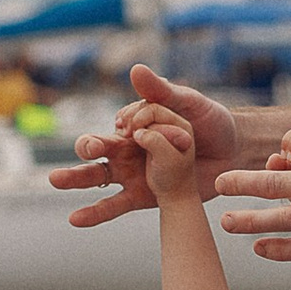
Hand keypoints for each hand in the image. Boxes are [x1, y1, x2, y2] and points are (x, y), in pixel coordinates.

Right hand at [46, 63, 238, 227]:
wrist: (235, 154)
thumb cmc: (211, 122)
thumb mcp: (189, 103)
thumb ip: (161, 92)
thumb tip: (134, 69)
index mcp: (137, 122)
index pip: (123, 121)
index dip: (130, 122)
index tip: (144, 125)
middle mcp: (129, 147)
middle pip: (98, 146)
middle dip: (88, 146)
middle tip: (87, 148)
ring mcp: (133, 172)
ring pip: (97, 175)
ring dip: (75, 178)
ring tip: (55, 179)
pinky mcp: (142, 195)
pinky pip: (115, 205)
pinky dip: (95, 213)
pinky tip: (75, 219)